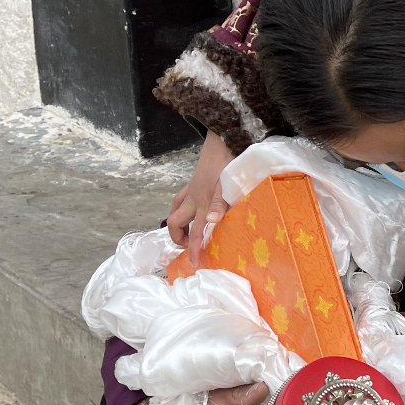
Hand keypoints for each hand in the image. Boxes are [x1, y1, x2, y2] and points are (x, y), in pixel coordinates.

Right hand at [168, 131, 234, 266]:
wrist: (222, 140)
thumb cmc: (229, 163)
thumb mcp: (230, 185)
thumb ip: (221, 204)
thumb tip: (211, 222)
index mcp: (203, 203)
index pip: (196, 232)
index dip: (194, 250)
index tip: (194, 264)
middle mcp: (193, 198)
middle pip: (174, 223)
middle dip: (178, 238)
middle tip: (190, 246)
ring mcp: (191, 190)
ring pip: (174, 211)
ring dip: (178, 224)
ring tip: (188, 233)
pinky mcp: (193, 183)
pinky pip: (180, 200)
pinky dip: (180, 209)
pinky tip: (190, 211)